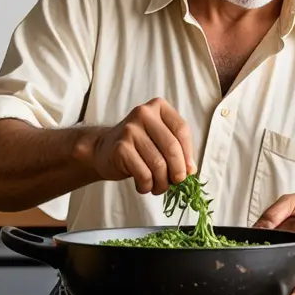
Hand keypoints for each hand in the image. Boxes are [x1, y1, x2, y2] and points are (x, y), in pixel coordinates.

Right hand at [79, 98, 195, 194]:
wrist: (103, 149)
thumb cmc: (138, 146)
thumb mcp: (159, 139)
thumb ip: (177, 149)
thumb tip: (191, 169)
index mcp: (158, 107)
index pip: (181, 129)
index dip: (188, 153)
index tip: (189, 170)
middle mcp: (144, 114)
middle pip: (171, 147)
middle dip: (178, 170)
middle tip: (177, 182)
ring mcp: (130, 129)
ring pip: (158, 164)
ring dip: (162, 183)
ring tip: (159, 187)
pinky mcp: (121, 148)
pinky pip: (143, 173)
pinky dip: (147, 185)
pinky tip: (144, 186)